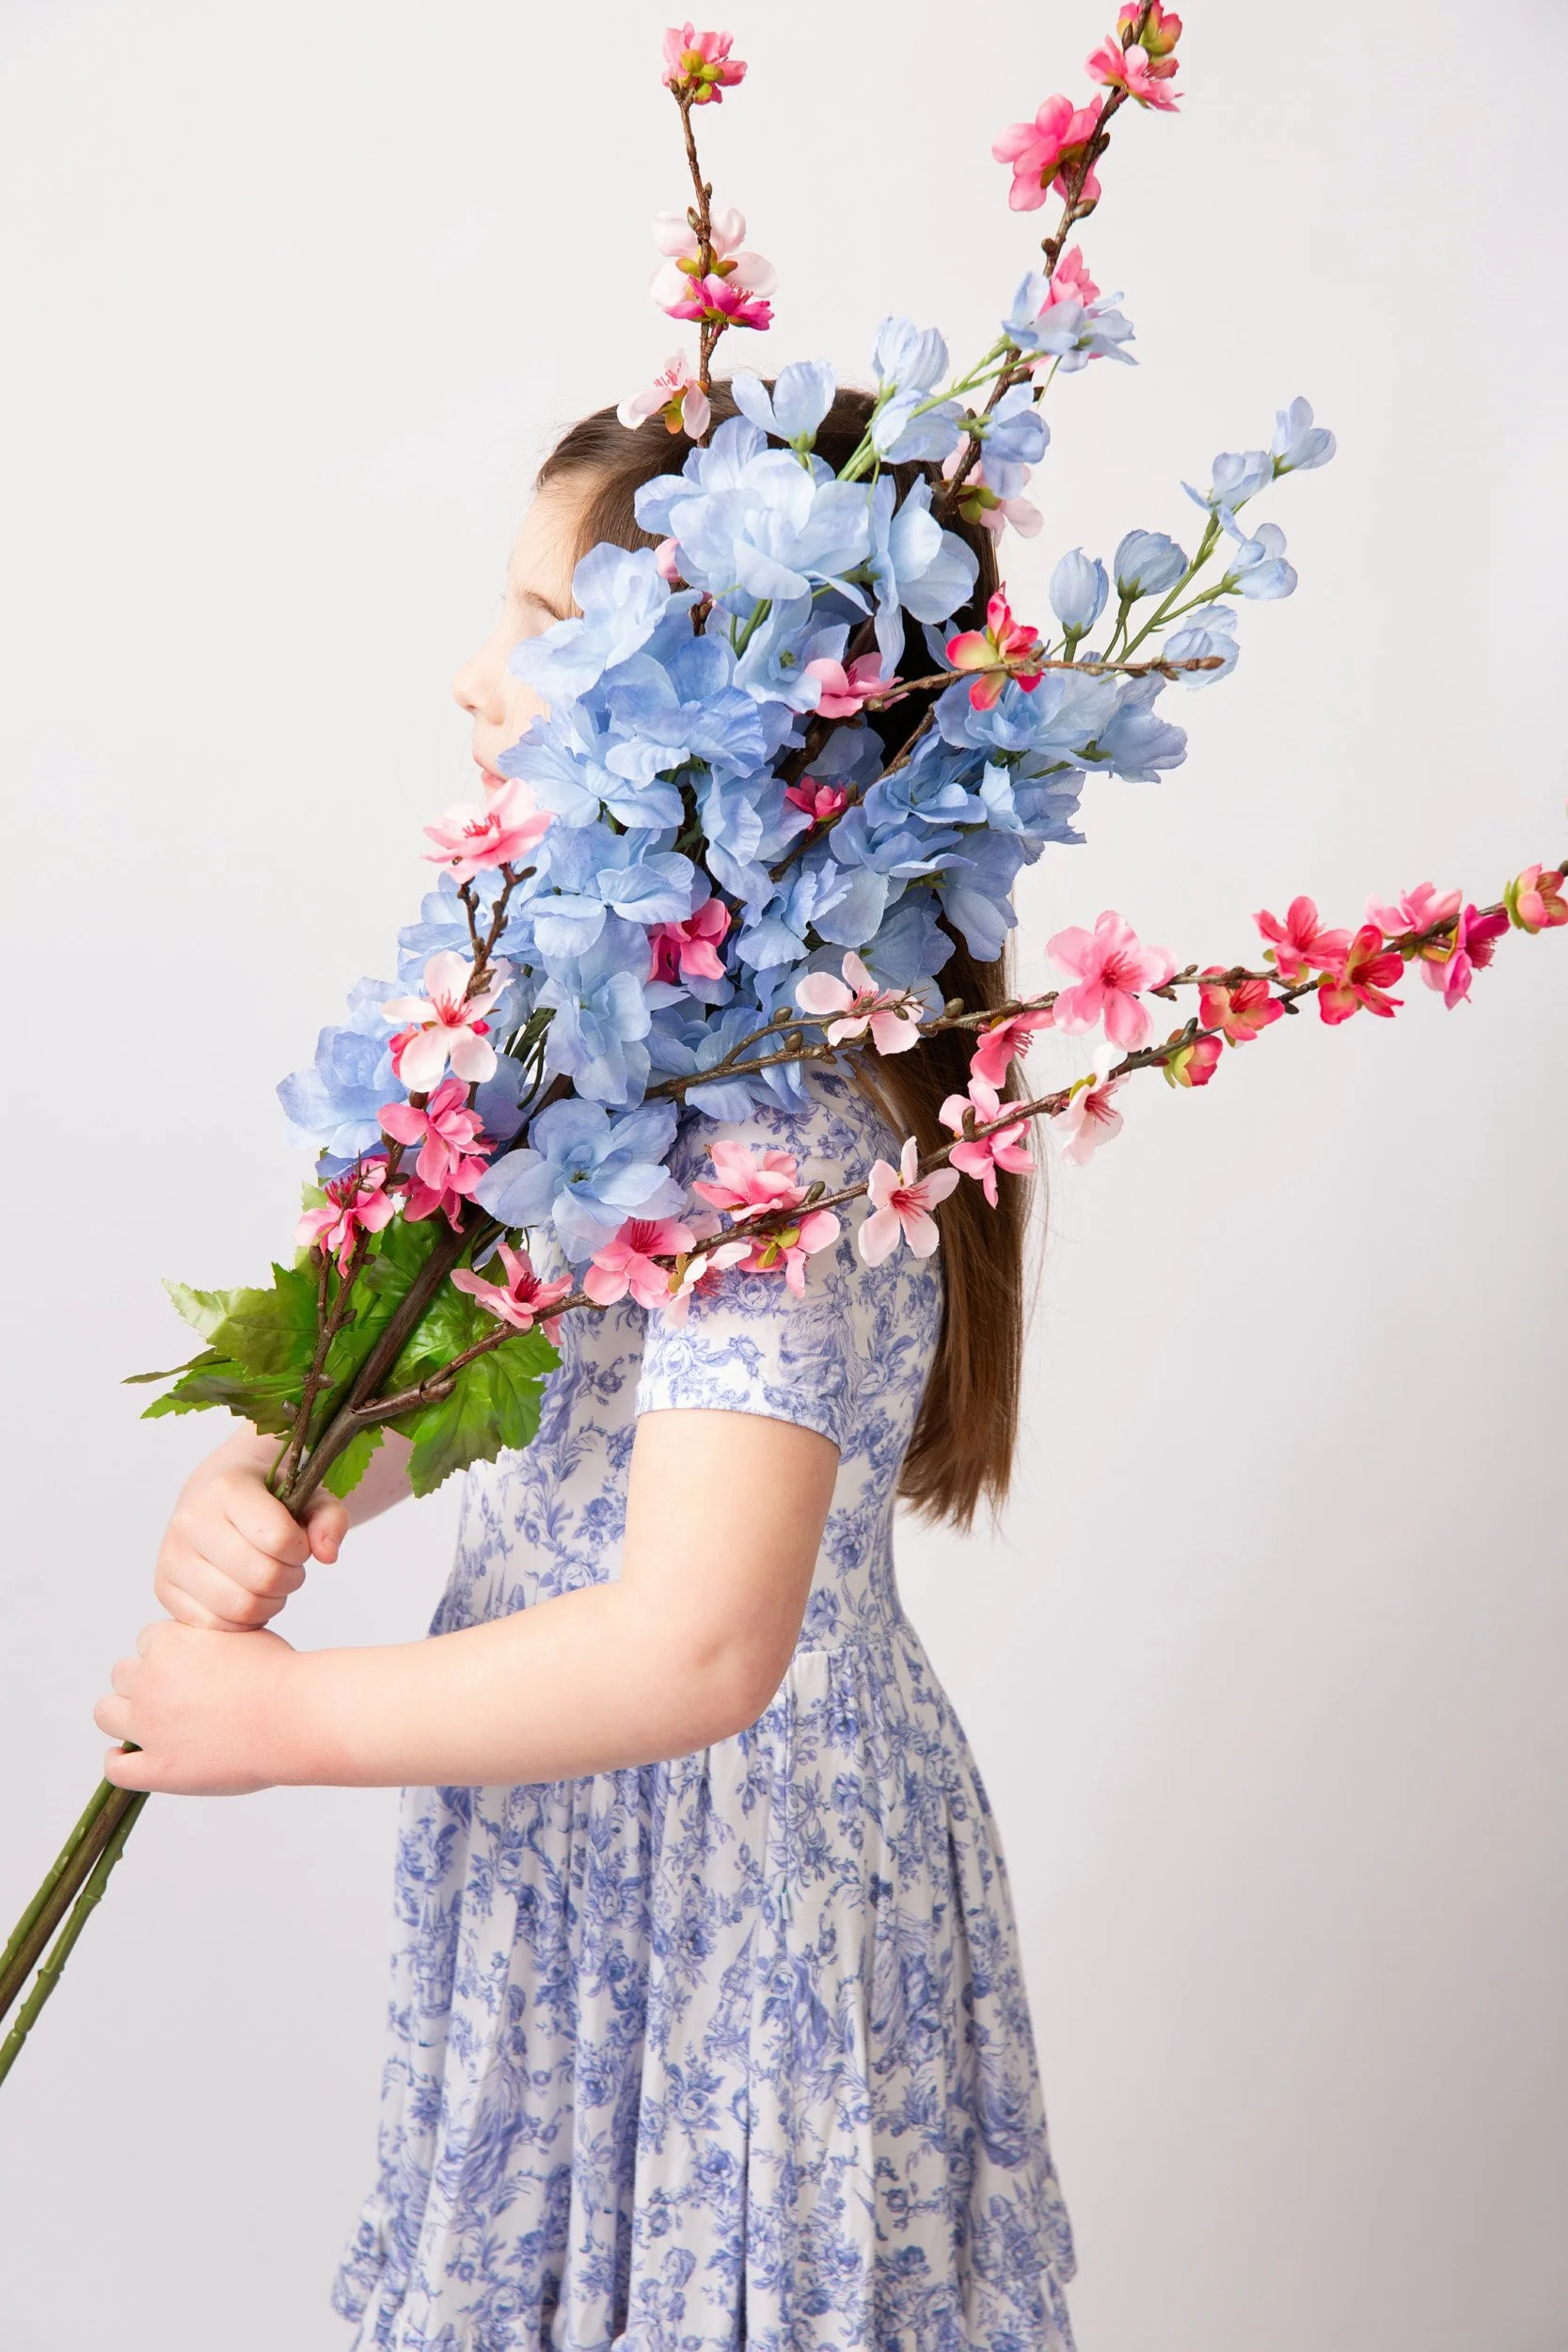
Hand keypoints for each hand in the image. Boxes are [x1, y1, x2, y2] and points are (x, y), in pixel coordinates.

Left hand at [95, 1619, 303, 1794]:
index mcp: (170, 1643)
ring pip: (106, 1713)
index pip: (147, 1641)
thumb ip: (210, 1637)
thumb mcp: (243, 1634)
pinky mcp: (158, 1768)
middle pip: (122, 1674)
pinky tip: (130, 1758)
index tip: (185, 1670)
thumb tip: (202, 1645)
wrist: (295, 1716)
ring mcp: (150, 1726)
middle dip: (145, 1683)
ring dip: (124, 1716)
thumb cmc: (281, 1674)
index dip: (167, 1656)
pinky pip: (116, 1767)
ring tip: (149, 1725)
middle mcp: (151, 1680)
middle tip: (174, 1698)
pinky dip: (119, 1761)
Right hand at [155, 1429, 347, 1631]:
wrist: (216, 1495)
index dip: (300, 1549)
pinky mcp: (165, 1587)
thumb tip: (327, 1555)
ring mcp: (173, 1556)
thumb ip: (330, 1518)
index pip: (278, 1539)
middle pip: (262, 1577)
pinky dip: (242, 1620)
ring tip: (270, 1582)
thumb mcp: (309, 1495)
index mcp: (226, 1487)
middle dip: (289, 1578)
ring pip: (239, 1606)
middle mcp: (191, 1520)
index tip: (298, 1542)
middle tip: (288, 1567)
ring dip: (269, 1603)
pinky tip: (247, 1595)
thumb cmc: (269, 1497)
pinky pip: (214, 1625)